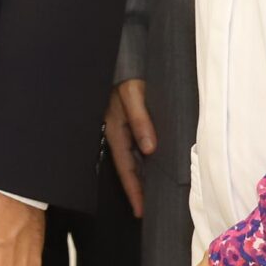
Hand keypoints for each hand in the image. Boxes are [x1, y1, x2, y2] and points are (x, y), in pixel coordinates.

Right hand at [103, 79, 156, 219]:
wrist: (120, 55)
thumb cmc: (125, 74)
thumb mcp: (133, 94)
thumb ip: (141, 120)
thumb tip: (149, 149)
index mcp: (115, 128)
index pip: (125, 167)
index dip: (133, 189)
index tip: (140, 210)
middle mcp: (116, 131)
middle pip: (127, 166)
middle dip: (135, 188)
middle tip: (144, 210)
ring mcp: (120, 126)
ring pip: (130, 157)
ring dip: (139, 175)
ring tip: (149, 194)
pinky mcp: (127, 120)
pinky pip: (133, 145)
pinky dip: (141, 158)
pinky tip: (150, 163)